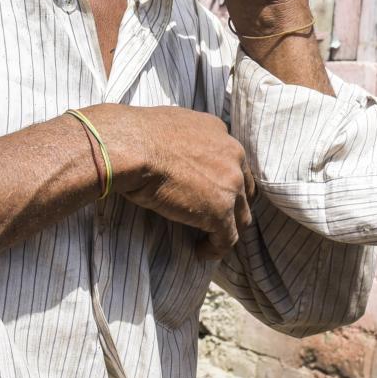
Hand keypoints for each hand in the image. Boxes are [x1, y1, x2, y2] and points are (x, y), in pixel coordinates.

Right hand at [86, 104, 252, 259]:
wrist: (133, 147)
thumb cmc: (137, 135)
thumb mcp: (168, 125)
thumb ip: (181, 138)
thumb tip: (169, 150)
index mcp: (219, 133)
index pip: (233, 162)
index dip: (225, 180)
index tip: (212, 192)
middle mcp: (233, 156)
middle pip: (244, 189)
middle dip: (234, 205)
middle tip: (218, 218)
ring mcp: (230, 185)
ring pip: (241, 216)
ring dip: (227, 228)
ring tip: (210, 238)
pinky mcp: (220, 211)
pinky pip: (227, 238)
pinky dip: (215, 248)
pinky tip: (201, 252)